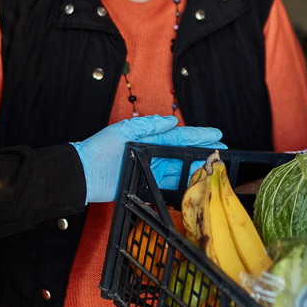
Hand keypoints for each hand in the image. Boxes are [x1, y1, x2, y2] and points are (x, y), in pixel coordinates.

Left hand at [71, 115, 223, 202]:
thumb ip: (148, 125)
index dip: (199, 135)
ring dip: (197, 167)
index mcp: (148, 139)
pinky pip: (169, 185)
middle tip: (223, 151)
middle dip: (204, 150)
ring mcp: (151, 170)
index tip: (216, 134)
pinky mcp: (146, 186)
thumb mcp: (123, 130)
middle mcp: (152, 154)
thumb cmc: (98, 150)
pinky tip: (195, 183)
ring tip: (215, 166)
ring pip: (180, 168)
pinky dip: (182, 184)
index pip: (179, 136)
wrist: (83, 174)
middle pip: (184, 152)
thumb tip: (170, 120)